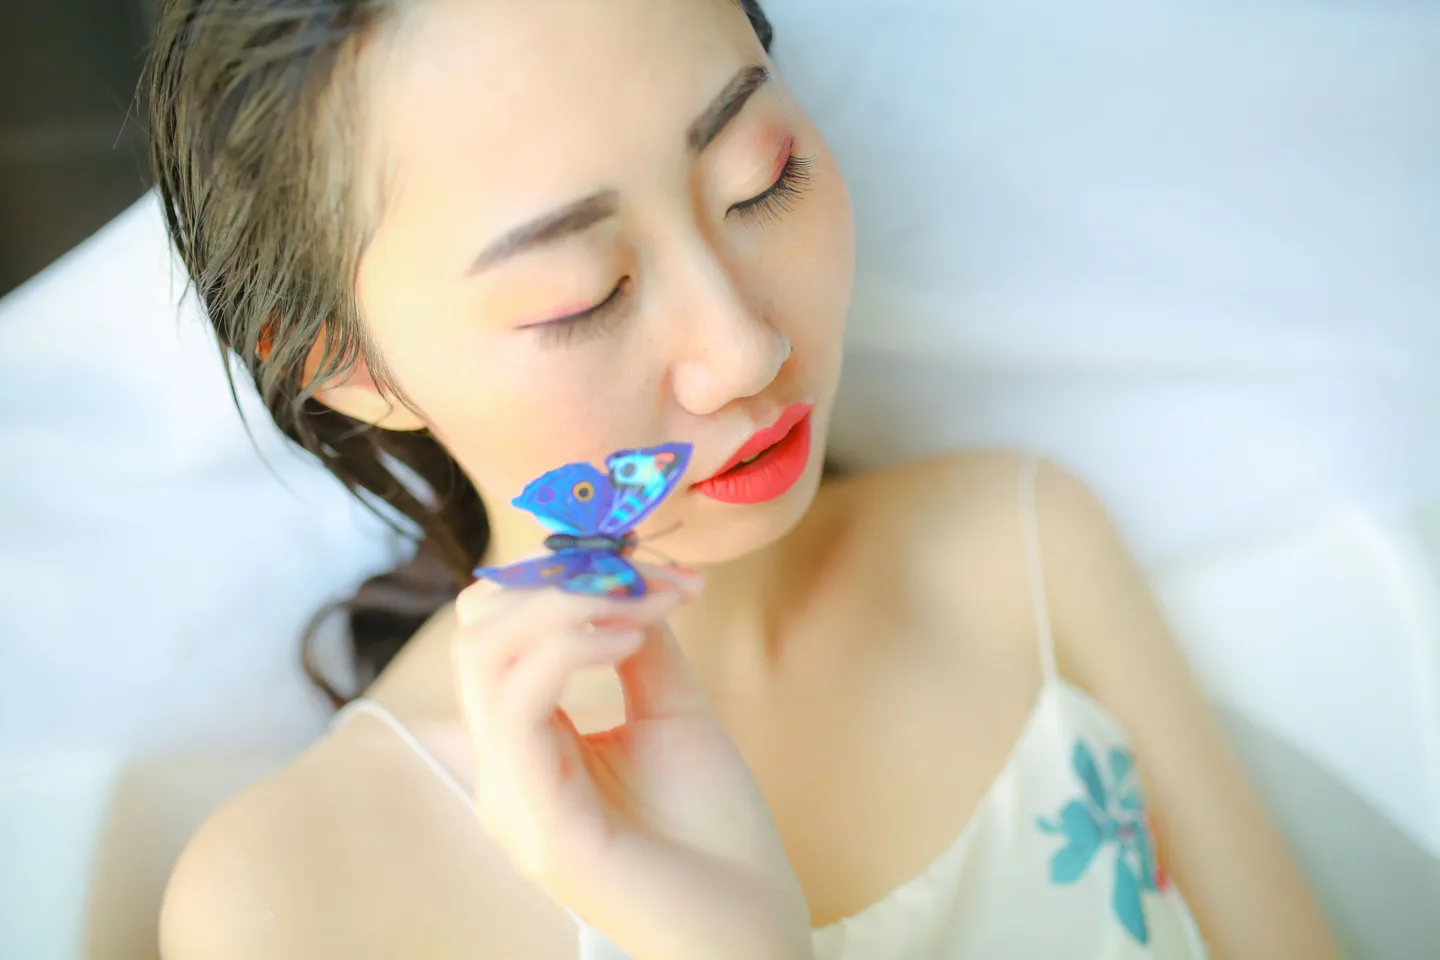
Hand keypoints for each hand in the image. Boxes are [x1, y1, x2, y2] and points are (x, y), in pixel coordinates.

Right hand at [452, 564, 813, 959]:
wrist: (752, 925)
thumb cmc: (713, 831)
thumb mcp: (671, 712)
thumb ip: (638, 644)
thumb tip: (624, 576)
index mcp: (529, 745)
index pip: (494, 634)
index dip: (556, 578)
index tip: (642, 563)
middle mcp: (505, 769)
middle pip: (476, 634)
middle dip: (555, 581)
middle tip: (640, 576)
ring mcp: (512, 798)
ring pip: (486, 658)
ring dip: (566, 604)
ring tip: (642, 604)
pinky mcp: (537, 823)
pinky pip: (517, 707)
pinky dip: (568, 649)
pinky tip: (629, 639)